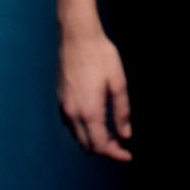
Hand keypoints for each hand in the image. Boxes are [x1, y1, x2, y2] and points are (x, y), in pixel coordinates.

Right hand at [57, 30, 132, 160]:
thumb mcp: (118, 81)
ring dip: (93, 140)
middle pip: (88, 145)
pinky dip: (83, 130)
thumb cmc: (100, 55)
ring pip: (78, 136)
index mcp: (89, 111)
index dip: (115, 153)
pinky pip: (71, 124)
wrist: (77, 36)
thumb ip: (122, 110)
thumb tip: (126, 133)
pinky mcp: (60, 98)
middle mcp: (73, 113)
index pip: (101, 145)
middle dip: (105, 149)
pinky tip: (95, 120)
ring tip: (111, 133)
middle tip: (121, 143)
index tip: (128, 154)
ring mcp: (64, 106)